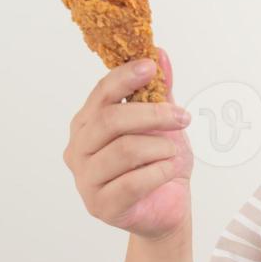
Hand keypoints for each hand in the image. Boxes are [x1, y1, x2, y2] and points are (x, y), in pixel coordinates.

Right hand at [63, 48, 193, 239]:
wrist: (168, 208)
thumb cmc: (159, 164)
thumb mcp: (163, 124)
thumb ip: (159, 91)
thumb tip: (160, 53)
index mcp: (87, 125)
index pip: (101, 94)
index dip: (125, 77)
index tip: (151, 67)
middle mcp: (78, 150)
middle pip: (111, 120)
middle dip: (152, 115)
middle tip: (182, 117)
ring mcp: (86, 180)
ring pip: (126, 150)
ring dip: (161, 148)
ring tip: (174, 153)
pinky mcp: (101, 205)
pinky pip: (135, 181)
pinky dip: (161, 172)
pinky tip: (169, 172)